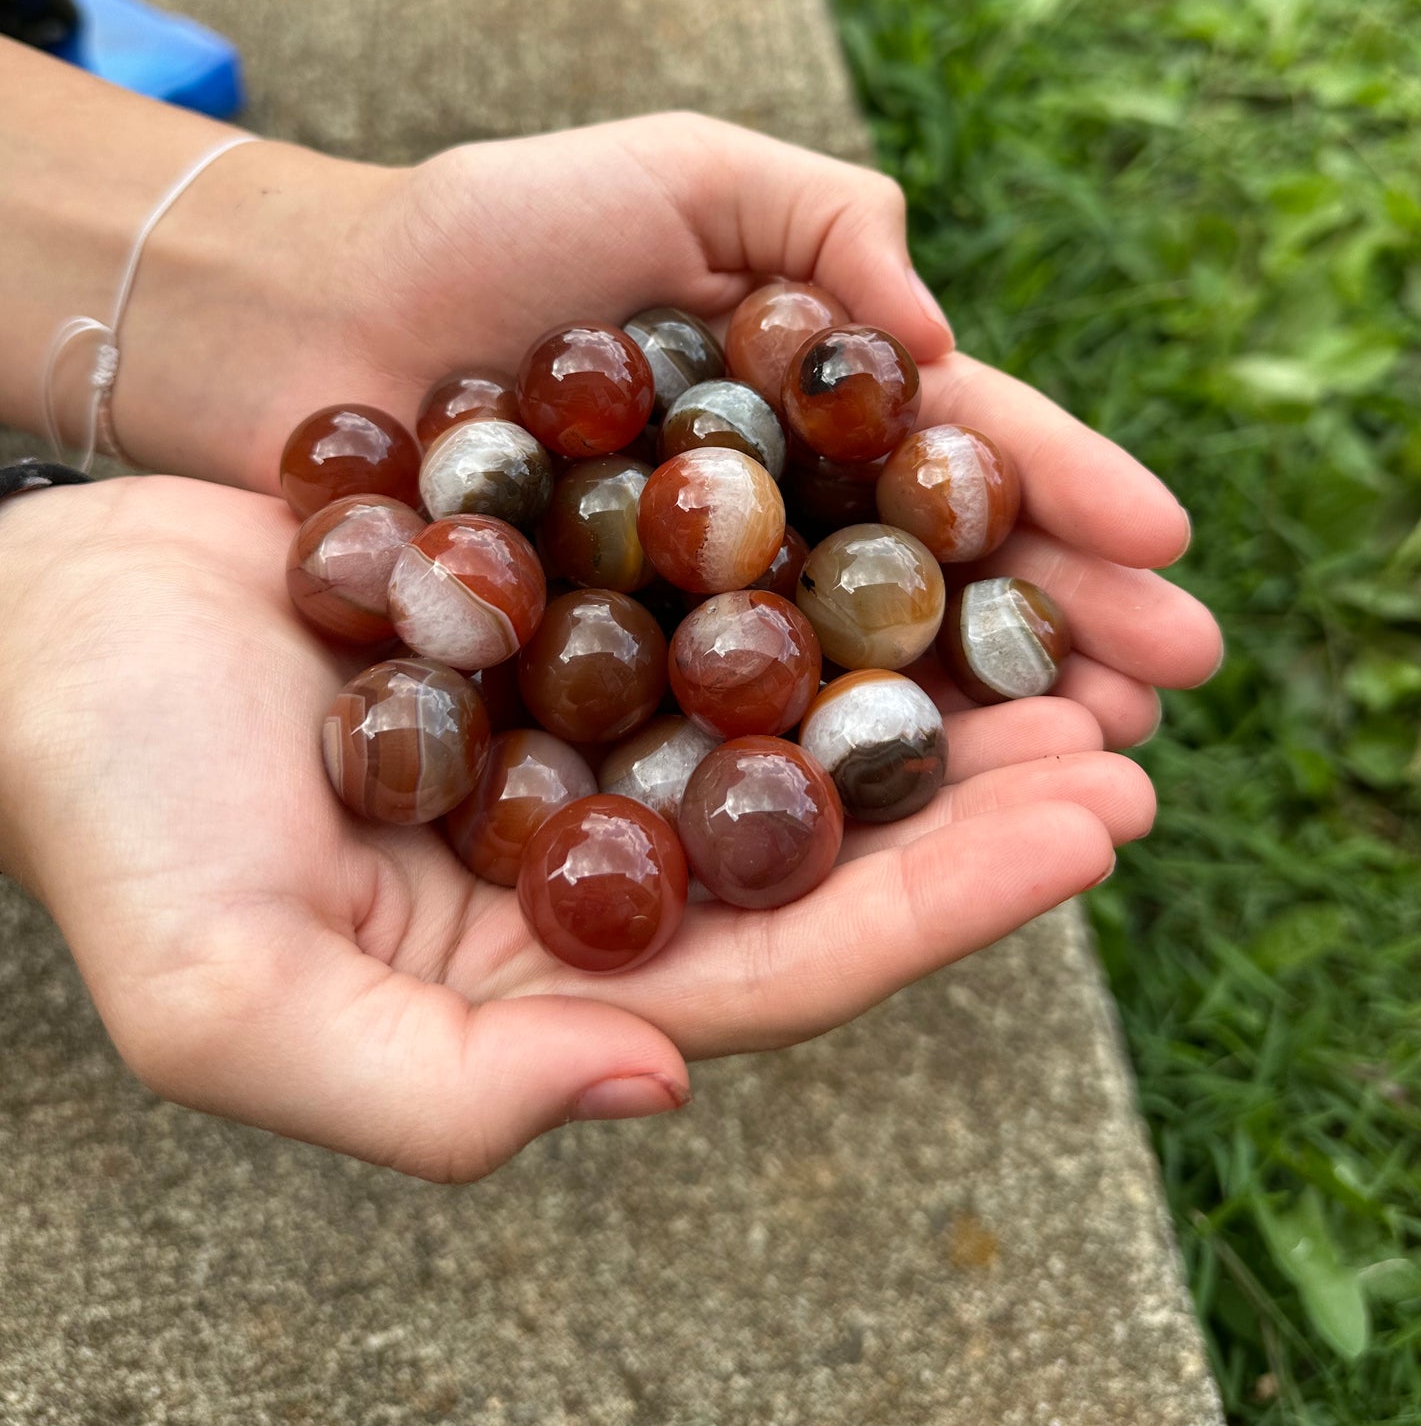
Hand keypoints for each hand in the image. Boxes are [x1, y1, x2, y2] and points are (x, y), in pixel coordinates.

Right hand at [0, 473, 1154, 1180]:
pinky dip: (816, 554)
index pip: (784, 958)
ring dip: (923, 663)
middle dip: (983, 785)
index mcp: (548, 975)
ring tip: (1072, 610)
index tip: (1095, 828)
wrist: (35, 633)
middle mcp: (590, 857)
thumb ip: (439, 1091)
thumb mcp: (231, 1002)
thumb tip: (667, 1078)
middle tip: (1139, 718)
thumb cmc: (107, 818)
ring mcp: (580, 721)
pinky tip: (909, 501)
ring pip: (789, 702)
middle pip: (822, 832)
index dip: (945, 904)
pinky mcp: (556, 606)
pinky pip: (716, 582)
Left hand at [117, 112, 1219, 741]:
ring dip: (974, 729)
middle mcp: (767, 531)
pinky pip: (722, 744)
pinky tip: (903, 824)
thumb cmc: (481, 232)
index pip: (957, 461)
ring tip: (1091, 771)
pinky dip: (815, 779)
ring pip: (852, 684)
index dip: (1062, 500)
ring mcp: (686, 625)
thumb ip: (818, 216)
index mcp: (805, 414)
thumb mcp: (675, 171)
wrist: (295, 322)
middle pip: (932, 591)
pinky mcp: (597, 698)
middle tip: (1167, 688)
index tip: (1163, 550)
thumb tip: (940, 340)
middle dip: (1058, 633)